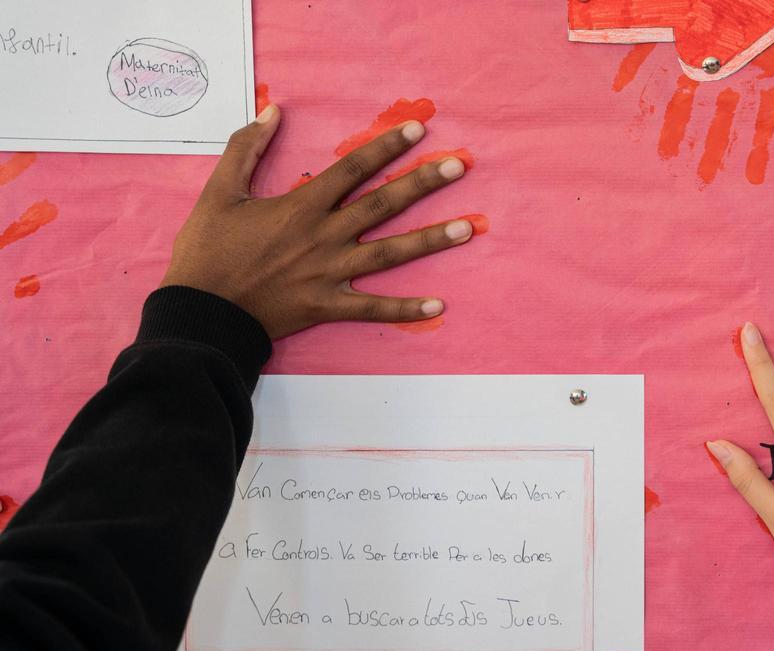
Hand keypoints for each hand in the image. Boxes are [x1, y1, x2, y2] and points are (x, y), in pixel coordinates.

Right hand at [162, 105, 473, 338]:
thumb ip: (246, 148)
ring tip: (467, 228)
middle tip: (460, 166)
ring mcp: (330, 273)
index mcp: (300, 206)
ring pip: (390, 253)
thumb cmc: (207, 251)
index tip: (417, 131)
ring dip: (431, 240)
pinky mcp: (328, 305)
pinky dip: (405, 309)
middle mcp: (323, 236)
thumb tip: (273, 111)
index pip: (352, 169)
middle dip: (422, 183)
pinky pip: (373, 308)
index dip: (385, 147)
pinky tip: (438, 306)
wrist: (200, 311)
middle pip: (382, 205)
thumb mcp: (219, 192)